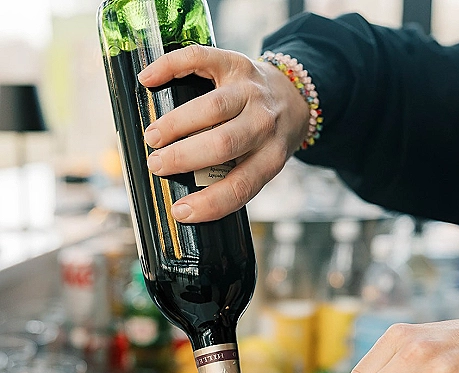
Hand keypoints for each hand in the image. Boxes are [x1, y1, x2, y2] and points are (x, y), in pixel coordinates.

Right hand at [137, 45, 309, 221]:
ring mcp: (250, 90)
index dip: (209, 203)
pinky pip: (200, 59)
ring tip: (153, 138)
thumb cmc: (268, 139)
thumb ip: (235, 179)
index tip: (180, 211)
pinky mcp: (235, 62)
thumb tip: (188, 204)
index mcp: (271, 157)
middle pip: (223, 144)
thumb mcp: (263, 163)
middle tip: (156, 165)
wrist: (294, 96)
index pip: (240, 186)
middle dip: (184, 157)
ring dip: (176, 124)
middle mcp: (264, 124)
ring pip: (211, 108)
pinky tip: (148, 80)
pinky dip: (170, 67)